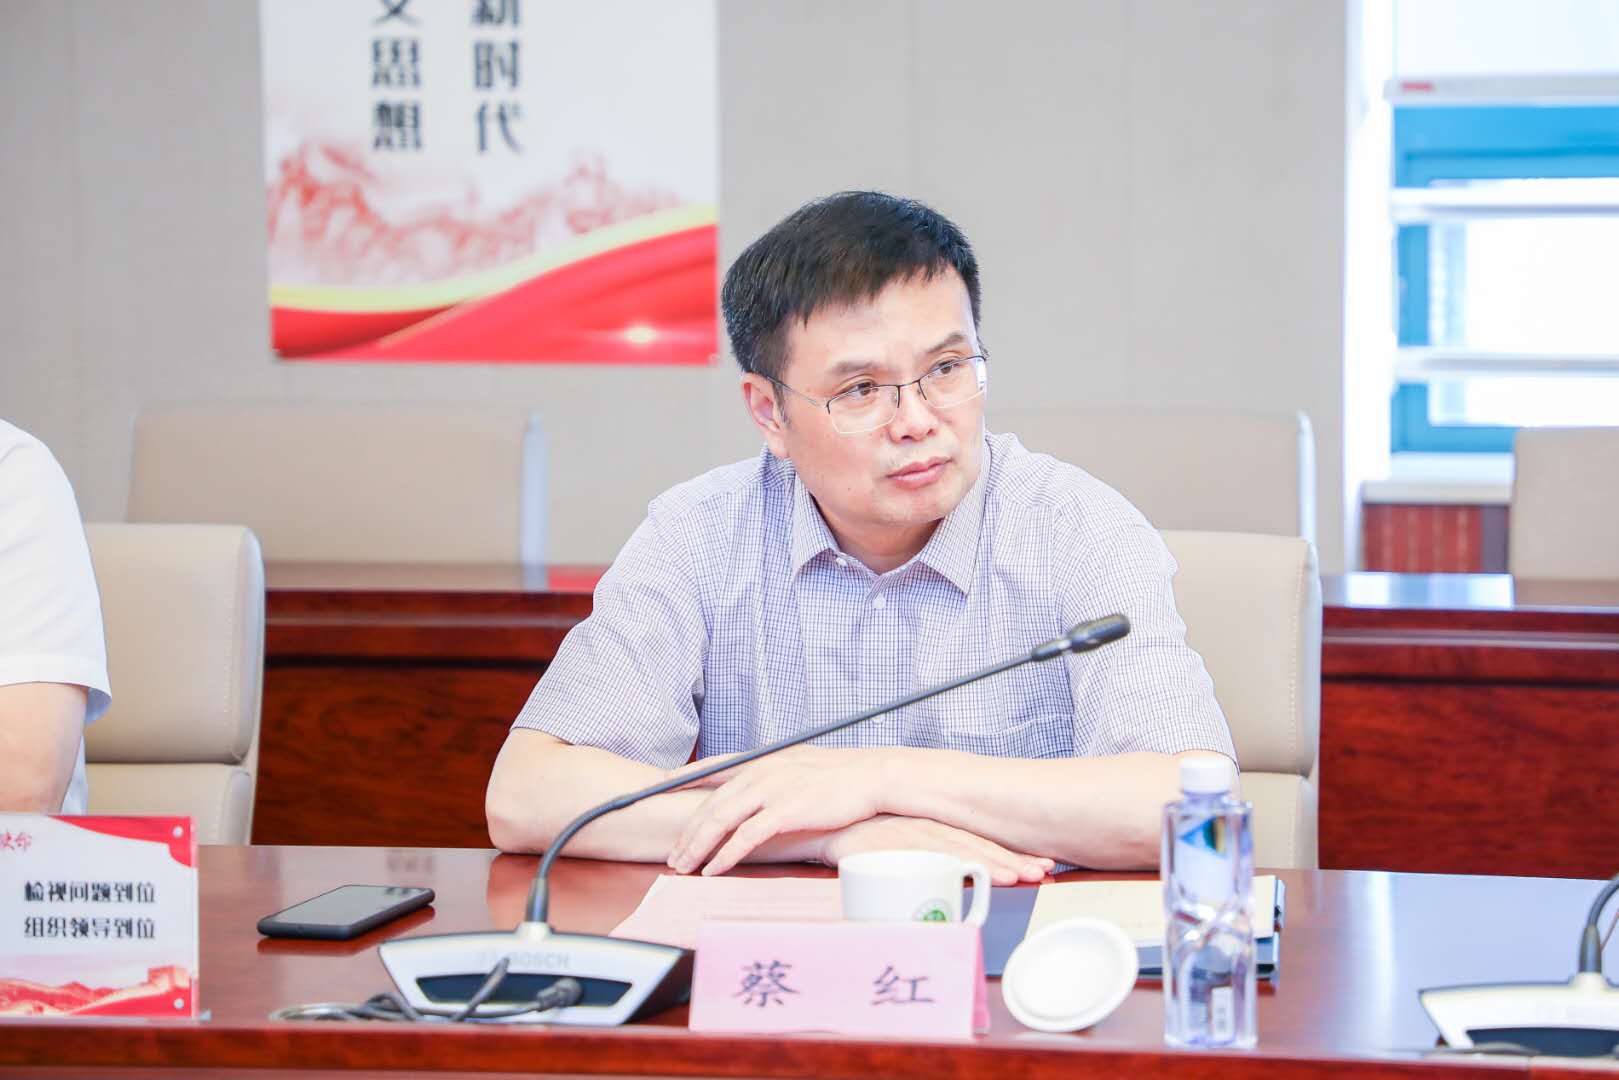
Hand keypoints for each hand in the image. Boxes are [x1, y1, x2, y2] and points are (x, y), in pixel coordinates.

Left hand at [666, 746, 888, 875]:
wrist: (871, 775)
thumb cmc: (838, 775)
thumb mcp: (797, 764)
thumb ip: (770, 774)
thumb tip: (753, 789)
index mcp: (761, 759)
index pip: (709, 767)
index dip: (679, 780)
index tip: (655, 791)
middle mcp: (760, 770)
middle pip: (709, 802)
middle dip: (685, 830)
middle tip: (671, 854)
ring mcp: (772, 789)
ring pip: (720, 819)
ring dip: (697, 846)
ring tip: (683, 865)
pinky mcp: (786, 810)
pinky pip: (746, 836)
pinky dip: (726, 854)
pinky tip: (714, 868)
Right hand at [821, 816, 1054, 885]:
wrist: (807, 820)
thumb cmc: (850, 839)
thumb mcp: (891, 847)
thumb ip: (919, 861)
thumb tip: (948, 887)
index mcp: (928, 826)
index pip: (976, 841)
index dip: (1009, 854)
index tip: (1040, 865)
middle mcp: (921, 825)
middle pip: (975, 843)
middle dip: (1012, 859)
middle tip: (1043, 871)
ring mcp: (904, 832)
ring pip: (956, 848)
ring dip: (991, 862)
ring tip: (1020, 876)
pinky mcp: (884, 841)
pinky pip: (922, 854)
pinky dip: (948, 863)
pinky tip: (969, 875)